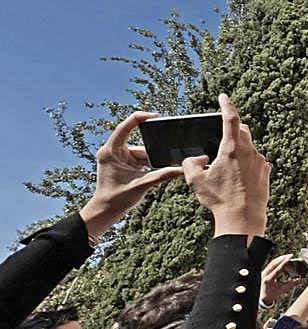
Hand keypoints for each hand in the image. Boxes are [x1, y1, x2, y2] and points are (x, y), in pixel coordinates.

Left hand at [79, 111, 184, 237]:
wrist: (104, 211)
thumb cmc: (116, 199)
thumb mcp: (142, 185)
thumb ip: (162, 175)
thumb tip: (181, 169)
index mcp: (111, 152)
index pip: (125, 127)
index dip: (140, 118)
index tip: (155, 117)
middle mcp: (112, 151)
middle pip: (138, 144)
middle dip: (150, 155)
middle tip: (150, 168)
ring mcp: (118, 157)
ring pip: (141, 153)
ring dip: (148, 163)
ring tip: (143, 178)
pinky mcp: (123, 163)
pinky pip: (139, 159)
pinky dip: (146, 166)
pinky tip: (144, 177)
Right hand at [181, 94, 269, 237]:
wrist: (243, 218)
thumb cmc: (220, 200)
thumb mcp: (196, 181)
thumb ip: (190, 164)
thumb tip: (196, 158)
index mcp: (231, 149)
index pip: (230, 119)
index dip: (226, 105)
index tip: (224, 96)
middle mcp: (249, 151)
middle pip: (242, 131)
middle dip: (233, 129)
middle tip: (222, 136)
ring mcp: (260, 161)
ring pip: (249, 146)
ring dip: (239, 149)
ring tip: (227, 167)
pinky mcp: (266, 171)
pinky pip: (255, 160)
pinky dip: (247, 162)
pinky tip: (238, 177)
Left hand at [260, 253, 302, 304]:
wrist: (264, 297)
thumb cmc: (273, 294)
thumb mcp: (284, 289)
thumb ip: (293, 284)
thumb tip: (302, 279)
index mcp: (269, 280)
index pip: (278, 268)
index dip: (284, 262)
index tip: (290, 257)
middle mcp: (264, 275)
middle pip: (274, 263)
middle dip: (283, 258)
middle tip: (290, 255)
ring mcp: (263, 272)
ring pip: (272, 262)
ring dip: (280, 259)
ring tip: (288, 257)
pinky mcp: (264, 271)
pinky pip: (271, 264)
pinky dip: (277, 262)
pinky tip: (283, 261)